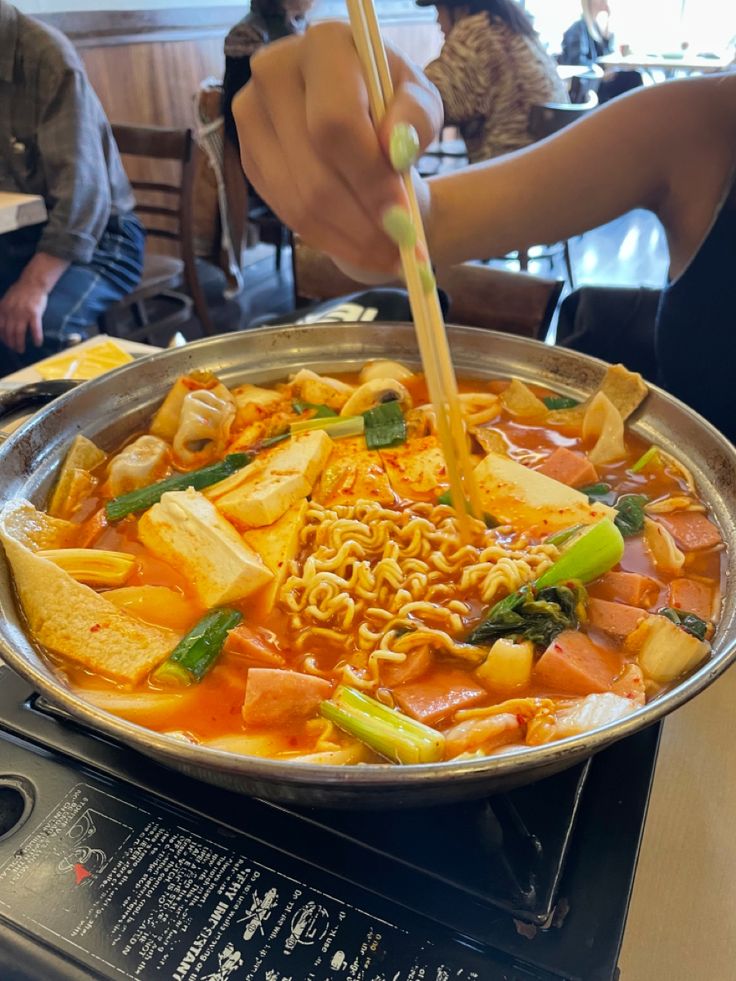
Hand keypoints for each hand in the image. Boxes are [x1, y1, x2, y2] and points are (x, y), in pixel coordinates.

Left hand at [0, 278, 46, 353]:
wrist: (33, 282)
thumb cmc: (20, 291)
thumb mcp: (6, 299)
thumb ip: (3, 310)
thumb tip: (2, 323)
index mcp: (3, 309)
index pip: (0, 327)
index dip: (2, 337)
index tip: (6, 343)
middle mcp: (11, 312)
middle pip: (9, 332)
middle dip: (11, 343)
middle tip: (15, 349)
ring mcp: (23, 313)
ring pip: (19, 333)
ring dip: (20, 344)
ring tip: (21, 350)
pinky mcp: (34, 313)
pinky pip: (35, 329)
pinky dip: (36, 338)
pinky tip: (37, 343)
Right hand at [232, 21, 442, 273]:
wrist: (357, 123)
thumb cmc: (391, 111)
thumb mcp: (420, 105)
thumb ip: (417, 120)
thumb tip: (395, 148)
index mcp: (323, 45)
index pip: (336, 123)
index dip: (369, 177)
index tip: (401, 216)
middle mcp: (274, 72)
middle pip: (315, 171)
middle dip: (362, 220)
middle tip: (397, 249)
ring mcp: (252, 116)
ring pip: (300, 200)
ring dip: (348, 238)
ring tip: (386, 254)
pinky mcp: (248, 156)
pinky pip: (286, 212)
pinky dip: (327, 238)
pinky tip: (358, 245)